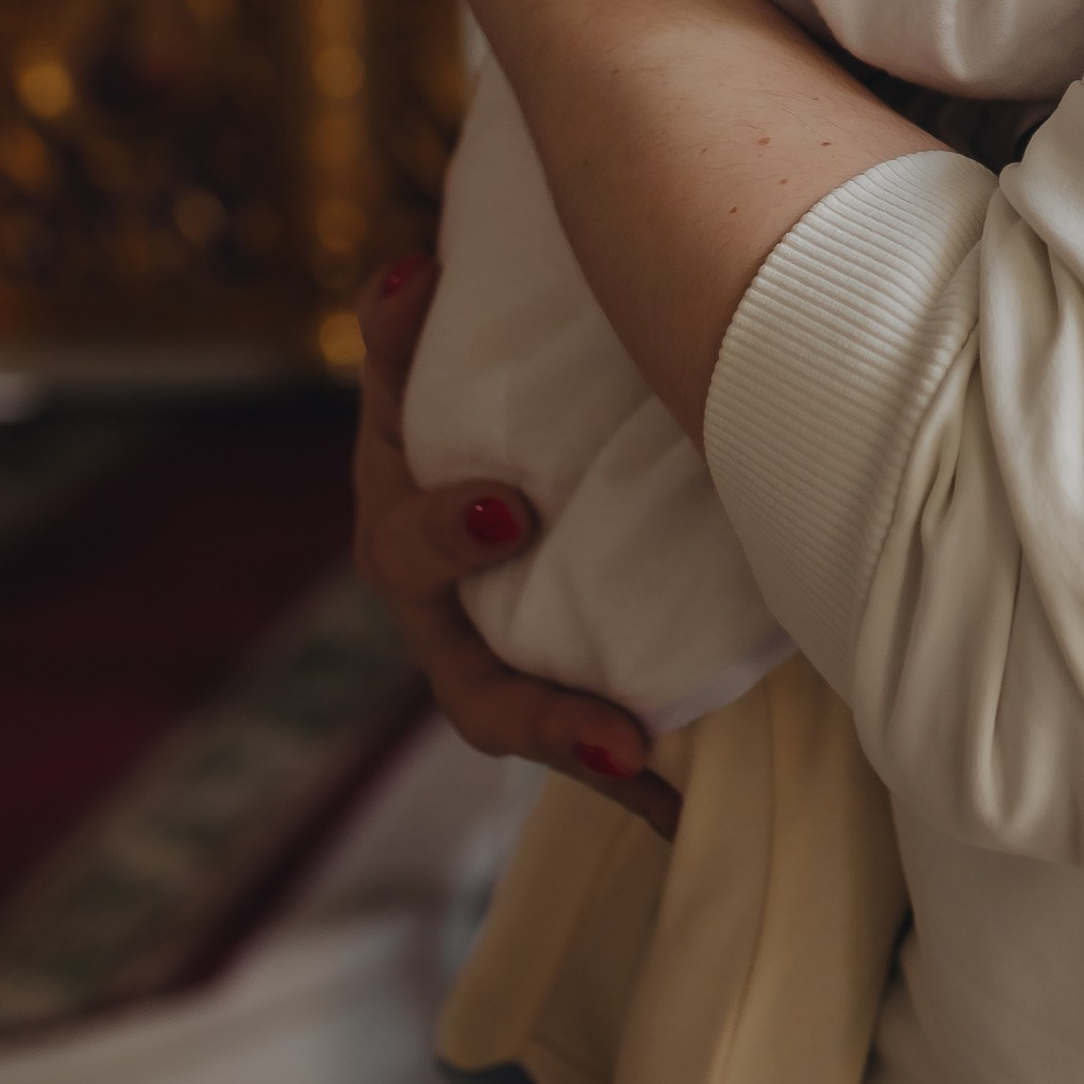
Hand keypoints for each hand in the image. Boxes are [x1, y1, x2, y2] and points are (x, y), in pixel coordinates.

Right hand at [351, 251, 680, 838]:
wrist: (489, 447)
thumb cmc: (453, 393)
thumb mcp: (420, 362)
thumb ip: (403, 324)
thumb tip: (411, 271)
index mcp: (401, 528)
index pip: (409, 548)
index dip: (448, 534)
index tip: (514, 510)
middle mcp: (440, 611)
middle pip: (470, 688)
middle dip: (540, 717)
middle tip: (617, 738)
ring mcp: (487, 651)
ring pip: (524, 725)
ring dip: (584, 758)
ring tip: (652, 779)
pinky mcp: (543, 673)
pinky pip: (580, 735)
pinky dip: (626, 781)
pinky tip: (682, 812)